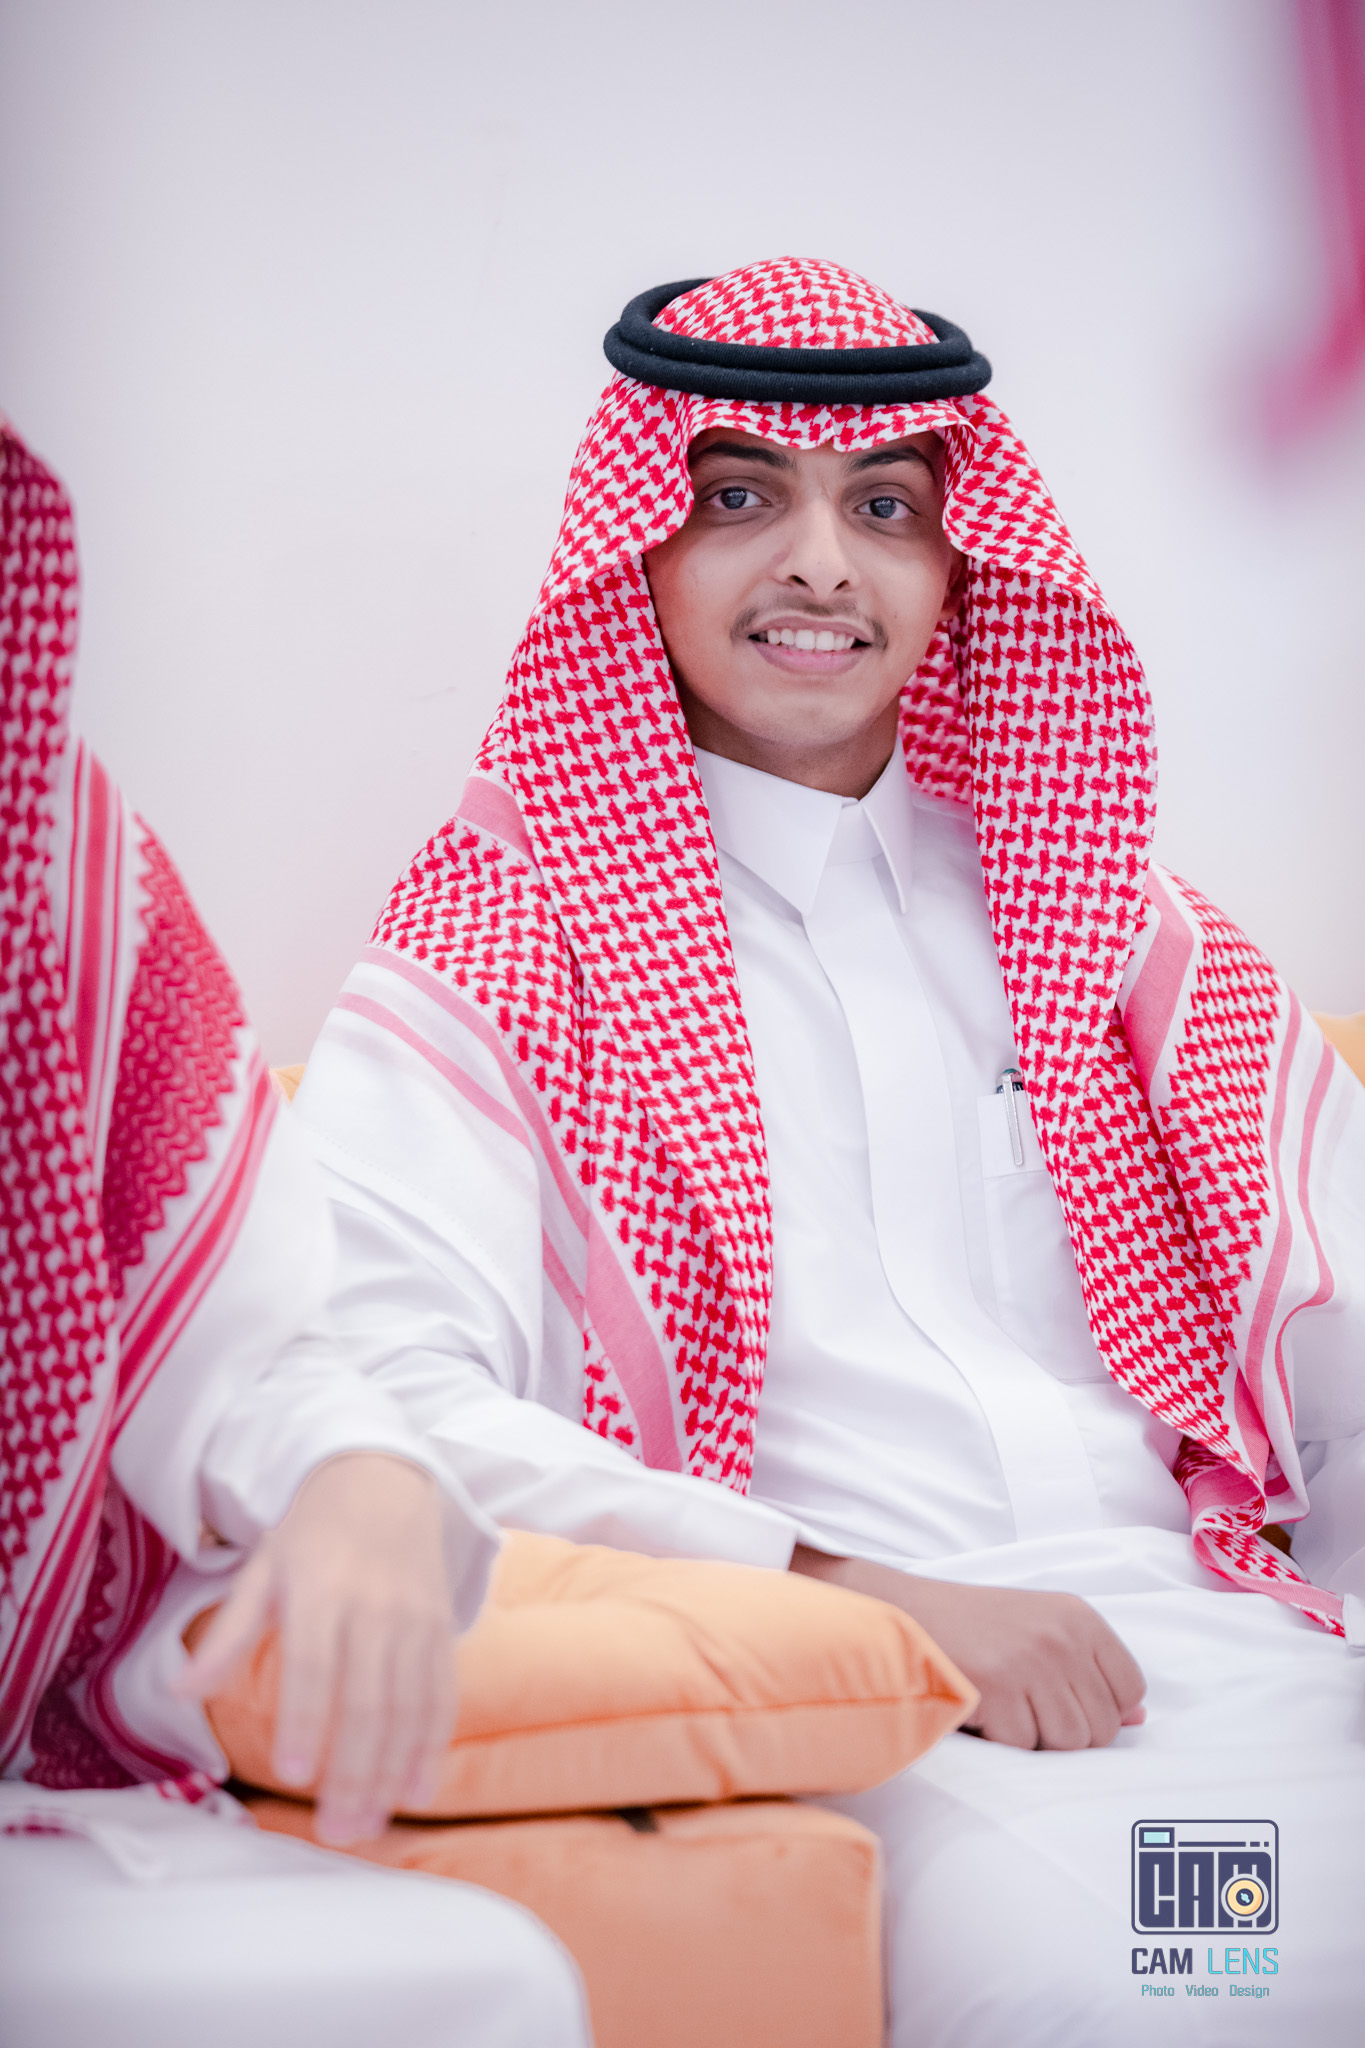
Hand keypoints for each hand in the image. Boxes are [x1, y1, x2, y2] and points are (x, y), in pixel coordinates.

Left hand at [174, 1453, 455, 1843]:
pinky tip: (417, 1790)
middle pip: (369, 1699)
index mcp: (322, 1589)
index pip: (315, 1664)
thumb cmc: (311, 1532)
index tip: (294, 1774)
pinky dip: (432, 1745)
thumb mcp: (263, 1570)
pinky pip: (442, 1694)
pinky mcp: (442, 1628)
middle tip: (336, 1830)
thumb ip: (229, 1635)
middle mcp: (376, 1606)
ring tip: (368, 1825)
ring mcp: (416, 1619)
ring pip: (410, 1706)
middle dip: (355, 1771)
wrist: (383, 1478)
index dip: (306, 1720)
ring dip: (392, 1773)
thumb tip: (179, 1690)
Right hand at [790, 1545, 1145, 1749]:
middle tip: (1022, 1706)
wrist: (900, 1612)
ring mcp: (1031, 1661)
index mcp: (1079, 1617)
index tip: (1062, 1700)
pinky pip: (1022, 1747)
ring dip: (1032, 1739)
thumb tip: (1139, 1721)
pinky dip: (999, 1740)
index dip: (1100, 1709)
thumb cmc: (973, 1627)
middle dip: (1063, 1732)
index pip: (1130, 1688)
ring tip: (1002, 1706)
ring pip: (1066, 1743)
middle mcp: (1062, 1636)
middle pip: (1101, 1727)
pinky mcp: (998, 1688)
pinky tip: (978, 1708)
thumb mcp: (1041, 1630)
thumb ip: (1092, 1672)